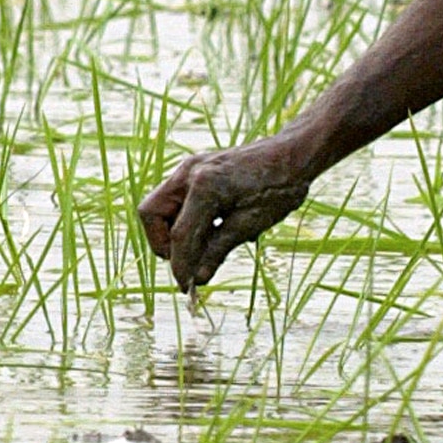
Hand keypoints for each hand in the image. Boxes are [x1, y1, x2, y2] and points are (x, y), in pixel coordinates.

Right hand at [137, 137, 312, 292]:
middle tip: (189, 263)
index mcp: (205, 186)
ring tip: (203, 249)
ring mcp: (189, 168)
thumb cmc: (279, 187)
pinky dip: (184, 220)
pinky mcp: (194, 171)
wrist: (291, 154)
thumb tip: (197, 279)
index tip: (186, 287)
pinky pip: (176, 201)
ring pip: (159, 207)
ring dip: (173, 233)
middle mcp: (189, 173)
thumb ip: (218, 250)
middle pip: (151, 214)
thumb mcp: (251, 224)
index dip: (180, 265)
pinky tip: (211, 232)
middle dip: (164, 243)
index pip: (179, 235)